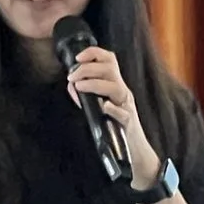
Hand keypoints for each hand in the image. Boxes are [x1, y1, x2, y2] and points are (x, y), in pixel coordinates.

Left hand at [66, 46, 161, 191]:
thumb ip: (85, 95)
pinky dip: (113, 109)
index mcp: (115, 84)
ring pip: (115, 87)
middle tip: (72, 77)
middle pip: (110, 69)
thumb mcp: (99, 106)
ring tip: (79, 87)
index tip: (78, 57)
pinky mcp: (128, 123)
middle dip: (87, 69)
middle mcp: (122, 92)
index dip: (94, 53)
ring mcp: (126, 107)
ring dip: (95, 84)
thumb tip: (71, 85)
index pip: (109, 59)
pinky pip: (123, 114)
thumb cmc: (114, 126)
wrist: (132, 150)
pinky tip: (103, 107)